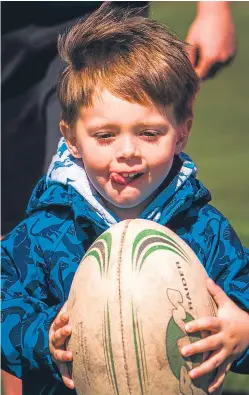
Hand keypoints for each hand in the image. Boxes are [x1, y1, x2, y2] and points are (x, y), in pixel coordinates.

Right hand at [49, 301, 73, 388]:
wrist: (53, 340)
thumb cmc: (66, 324)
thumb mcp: (67, 314)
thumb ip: (74, 305)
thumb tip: (86, 289)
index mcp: (56, 326)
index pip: (58, 321)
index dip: (62, 317)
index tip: (68, 314)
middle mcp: (54, 340)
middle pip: (57, 336)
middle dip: (62, 332)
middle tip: (69, 329)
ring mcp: (56, 352)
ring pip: (58, 354)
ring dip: (64, 355)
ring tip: (71, 356)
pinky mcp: (60, 364)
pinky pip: (63, 372)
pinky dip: (67, 378)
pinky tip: (73, 384)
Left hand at [180, 278, 248, 392]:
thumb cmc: (235, 315)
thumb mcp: (227, 303)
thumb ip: (216, 293)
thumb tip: (206, 278)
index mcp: (222, 323)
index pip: (209, 323)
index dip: (198, 325)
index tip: (186, 326)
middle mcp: (225, 339)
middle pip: (210, 344)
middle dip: (197, 348)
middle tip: (183, 352)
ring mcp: (228, 352)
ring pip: (215, 361)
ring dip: (204, 369)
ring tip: (192, 375)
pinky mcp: (230, 360)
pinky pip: (223, 372)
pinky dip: (217, 381)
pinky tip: (208, 389)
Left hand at [186, 2, 235, 79]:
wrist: (217, 12)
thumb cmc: (201, 26)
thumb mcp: (191, 43)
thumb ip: (189, 60)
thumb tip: (188, 73)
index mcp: (209, 58)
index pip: (200, 76)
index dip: (194, 77)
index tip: (189, 75)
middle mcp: (221, 59)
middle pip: (209, 75)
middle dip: (202, 72)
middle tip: (196, 64)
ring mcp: (228, 56)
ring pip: (217, 70)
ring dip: (210, 68)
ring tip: (204, 55)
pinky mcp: (232, 53)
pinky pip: (223, 63)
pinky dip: (218, 62)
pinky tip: (212, 51)